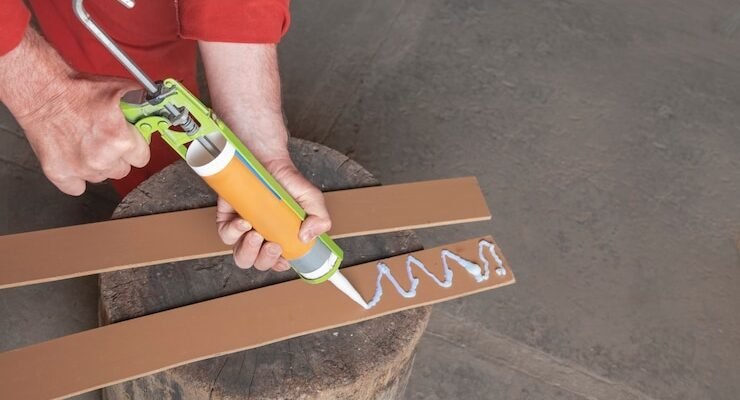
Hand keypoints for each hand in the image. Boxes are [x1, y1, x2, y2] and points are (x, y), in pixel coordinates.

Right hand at [17, 75, 149, 194]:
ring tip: (87, 144)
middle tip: (105, 139)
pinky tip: (75, 160)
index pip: (142, 158)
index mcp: (120, 141)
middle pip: (122, 169)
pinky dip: (76, 178)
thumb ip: (143, 102)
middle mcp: (102, 159)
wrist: (42, 91)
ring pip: (101, 177)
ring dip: (98, 165)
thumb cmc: (77, 89)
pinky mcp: (59, 173)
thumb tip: (158, 105)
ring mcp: (80, 169)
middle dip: (117, 156)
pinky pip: (76, 188)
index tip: (129, 141)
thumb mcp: (120, 89)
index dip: (136, 147)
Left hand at [216, 156, 331, 271]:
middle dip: (265, 259)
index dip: (279, 265)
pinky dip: (234, 232)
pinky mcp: (226, 218)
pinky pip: (226, 235)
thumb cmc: (287, 180)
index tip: (284, 259)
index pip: (277, 262)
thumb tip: (306, 237)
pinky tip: (244, 222)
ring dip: (249, 251)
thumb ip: (319, 218)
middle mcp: (260, 236)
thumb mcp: (311, 199)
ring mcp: (242, 230)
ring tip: (257, 235)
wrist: (267, 157)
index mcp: (279, 237)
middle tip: (272, 245)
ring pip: (240, 255)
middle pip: (257, 263)